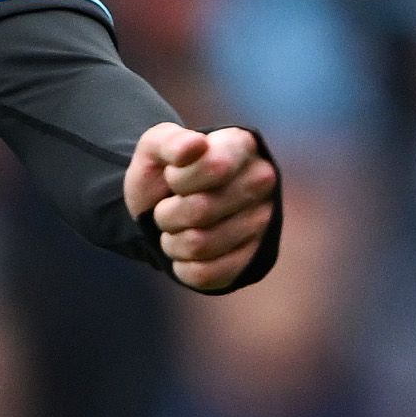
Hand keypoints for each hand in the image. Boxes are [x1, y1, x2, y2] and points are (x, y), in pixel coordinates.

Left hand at [124, 123, 278, 291]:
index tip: (173, 175)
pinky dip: (182, 265)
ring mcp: (261, 223)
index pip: (215, 167)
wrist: (162, 208)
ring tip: (176, 228)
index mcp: (242, 146)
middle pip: (201, 210)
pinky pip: (205, 274)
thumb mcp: (154, 149)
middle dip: (167, 213)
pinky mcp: (251, 260)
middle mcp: (261, 183)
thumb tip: (194, 145)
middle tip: (168, 207)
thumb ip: (169, 142)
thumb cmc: (164, 174)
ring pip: (199, 245)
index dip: (178, 178)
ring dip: (172, 241)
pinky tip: (186, 252)